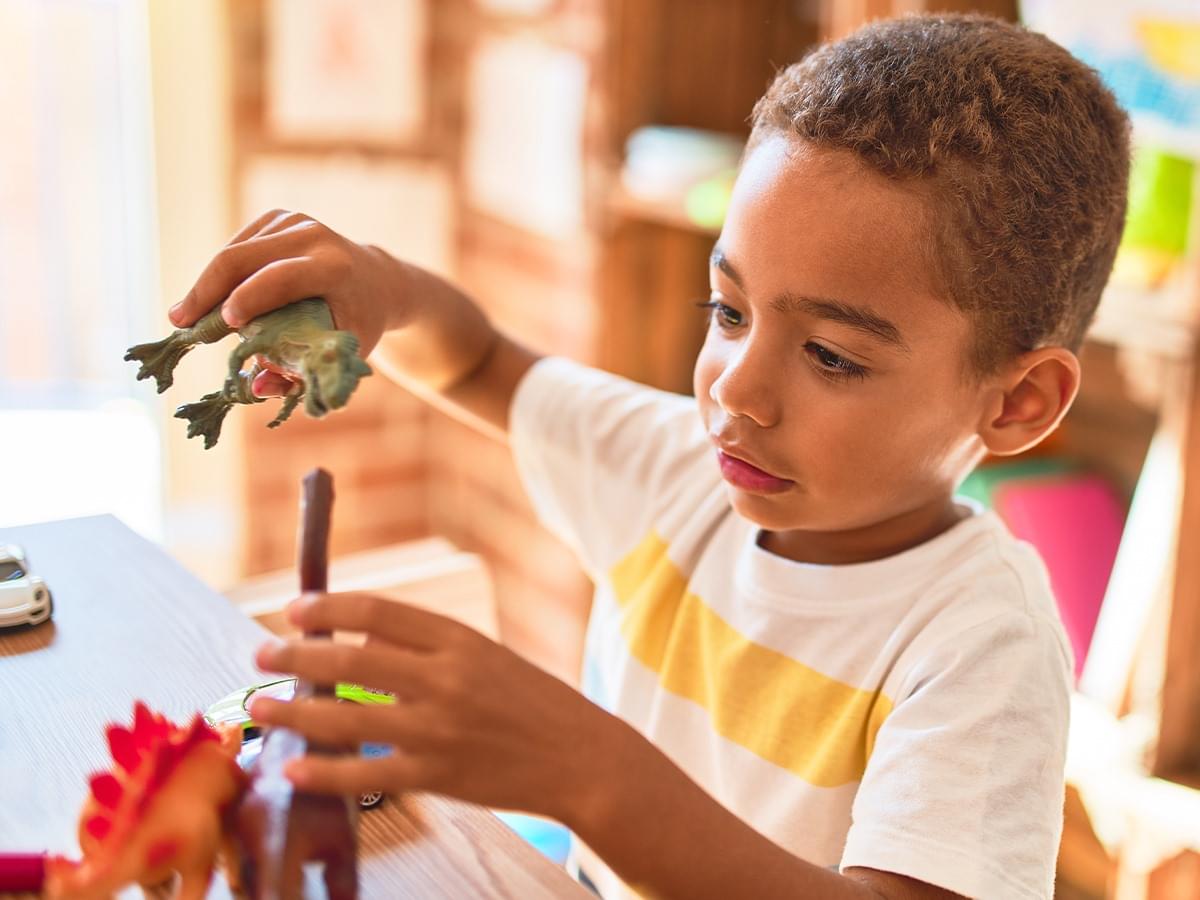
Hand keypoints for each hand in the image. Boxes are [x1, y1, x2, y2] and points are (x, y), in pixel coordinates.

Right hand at [168, 210, 405, 385]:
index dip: (248, 299)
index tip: (224, 325)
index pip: (282, 277)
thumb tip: (257, 386)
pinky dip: (220, 274)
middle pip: (243, 258)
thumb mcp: (340, 351)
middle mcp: (314, 235)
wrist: (378, 282)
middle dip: (206, 291)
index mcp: (335, 267)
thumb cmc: (357, 323)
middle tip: (179, 322)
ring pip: (234, 253)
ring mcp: (294, 221)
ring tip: (191, 317)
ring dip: (208, 285)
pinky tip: (214, 298)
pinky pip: (236, 247)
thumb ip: (300, 372)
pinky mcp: (278, 218)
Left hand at [248, 592, 624, 824]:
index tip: (294, 609)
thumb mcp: (485, 656)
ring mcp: (440, 730)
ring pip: (347, 717)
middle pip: (351, 660)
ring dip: (294, 710)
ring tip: (259, 705)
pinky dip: (324, 770)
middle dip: (296, 655)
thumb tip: (359, 640)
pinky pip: (367, 773)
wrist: (581, 757)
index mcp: (459, 640)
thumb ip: (426, 647)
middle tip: (261, 653)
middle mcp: (446, 679)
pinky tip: (292, 767)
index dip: (328, 608)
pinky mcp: (439, 777)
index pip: (378, 612)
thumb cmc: (532, 701)